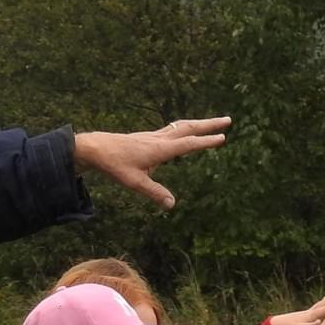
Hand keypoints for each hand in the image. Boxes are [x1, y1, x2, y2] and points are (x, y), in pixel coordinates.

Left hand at [72, 117, 230, 209]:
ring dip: (199, 123)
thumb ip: (154, 193)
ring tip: (213, 123)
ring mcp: (154, 136)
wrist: (96, 148)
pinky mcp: (148, 137)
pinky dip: (185, 127)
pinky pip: (172, 130)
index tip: (223, 138)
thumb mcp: (134, 183)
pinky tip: (185, 130)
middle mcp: (159, 139)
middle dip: (209, 124)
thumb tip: (172, 205)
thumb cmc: (114, 165)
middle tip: (228, 120)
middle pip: (189, 128)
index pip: (189, 144)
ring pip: (181, 126)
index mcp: (160, 149)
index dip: (207, 141)